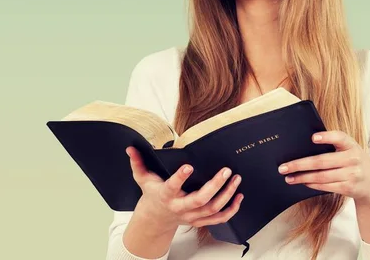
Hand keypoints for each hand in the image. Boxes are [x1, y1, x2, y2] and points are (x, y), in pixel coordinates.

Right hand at [126, 146, 243, 231]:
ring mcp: (192, 216)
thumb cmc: (152, 194)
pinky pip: (219, 218)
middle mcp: (180, 207)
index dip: (180, 177)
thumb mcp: (142, 179)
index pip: (172, 187)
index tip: (189, 166)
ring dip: (227, 195)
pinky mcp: (200, 220)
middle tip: (226, 171)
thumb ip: (137, 163)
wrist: (156, 219)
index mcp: (166, 195)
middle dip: (215, 186)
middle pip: (200, 200)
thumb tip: (130, 148)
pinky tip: (239, 197)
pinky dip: (231, 210)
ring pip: (213, 208)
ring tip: (236, 179)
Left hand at [277, 131, 369, 203]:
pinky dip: (312, 184)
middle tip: (283, 167)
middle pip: (321, 161)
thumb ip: (335, 146)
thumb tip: (305, 145)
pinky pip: (326, 186)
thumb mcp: (350, 150)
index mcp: (352, 145)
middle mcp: (353, 159)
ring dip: (302, 177)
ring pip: (321, 176)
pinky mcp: (349, 188)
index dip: (327, 137)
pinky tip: (302, 182)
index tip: (313, 138)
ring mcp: (352, 175)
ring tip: (288, 177)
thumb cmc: (354, 162)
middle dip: (299, 164)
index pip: (340, 138)